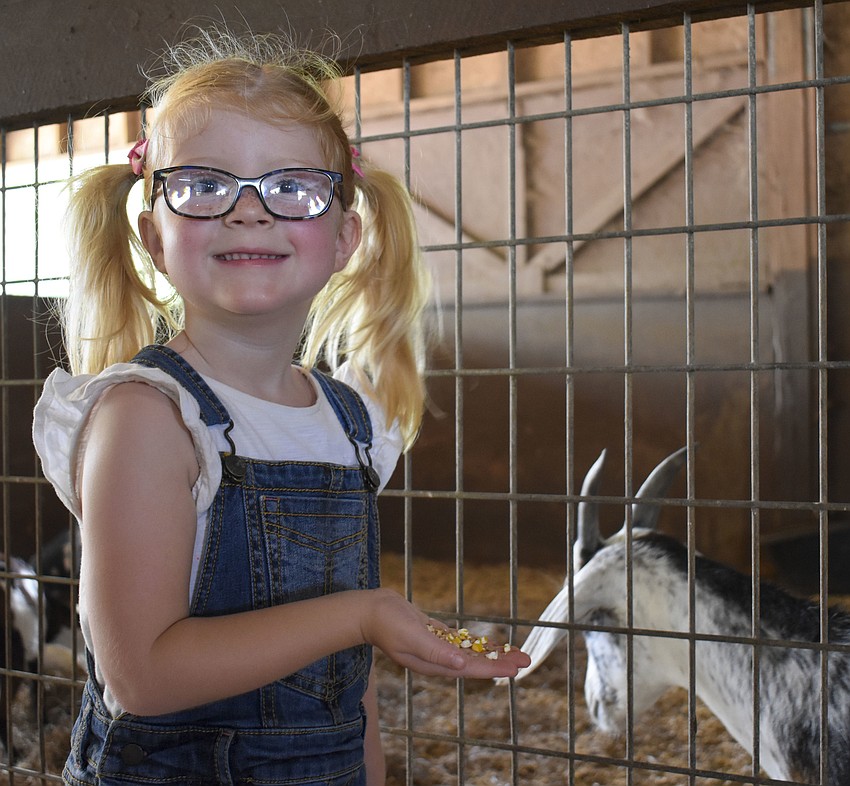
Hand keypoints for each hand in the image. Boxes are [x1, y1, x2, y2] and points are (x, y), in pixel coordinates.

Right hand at [361, 588, 530, 678]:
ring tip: (513, 651)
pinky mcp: (431, 634)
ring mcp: (434, 647)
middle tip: (526, 659)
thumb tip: (460, 665)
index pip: (470, 669)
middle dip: (500, 661)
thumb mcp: (412, 637)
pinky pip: (458, 642)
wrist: (368, 610)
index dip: (494, 669)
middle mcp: (436, 659)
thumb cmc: (386, 623)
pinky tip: (484, 643)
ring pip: (469, 652)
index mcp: (433, 663)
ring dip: (490, 652)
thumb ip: (435, 652)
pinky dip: (473, 643)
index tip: (516, 670)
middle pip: (474, 663)